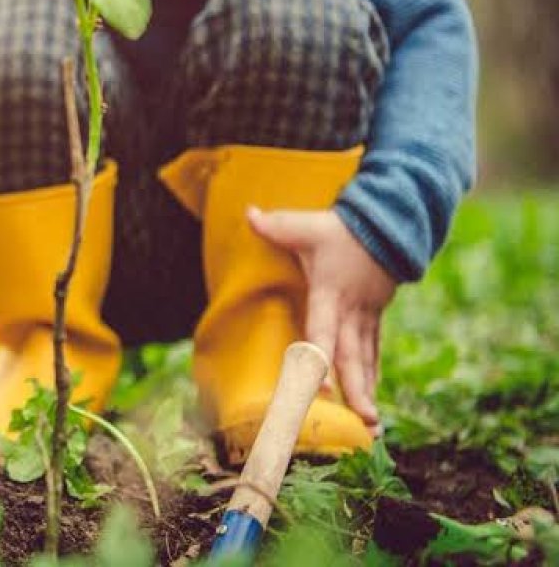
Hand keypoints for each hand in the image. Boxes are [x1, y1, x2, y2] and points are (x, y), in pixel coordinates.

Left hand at [248, 207, 395, 435]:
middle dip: (356, 389)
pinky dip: (372, 376)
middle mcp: (351, 310)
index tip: (323, 388)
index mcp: (331, 292)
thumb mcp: (308, 225)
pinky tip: (371, 402)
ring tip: (371, 425)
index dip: (322, 358)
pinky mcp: (374, 317)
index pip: (324, 329)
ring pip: (366, 359)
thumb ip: (276, 225)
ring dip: (368, 390)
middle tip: (362, 420)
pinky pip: (373, 351)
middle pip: (352, 355)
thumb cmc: (342, 228)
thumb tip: (248, 213)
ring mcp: (367, 315)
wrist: (389, 223)